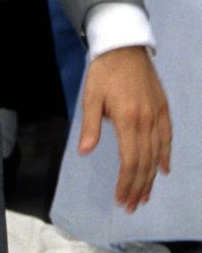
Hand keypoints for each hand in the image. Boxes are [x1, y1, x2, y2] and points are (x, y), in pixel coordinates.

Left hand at [77, 45, 170, 211]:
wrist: (124, 47)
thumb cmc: (103, 73)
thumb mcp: (90, 98)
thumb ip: (90, 126)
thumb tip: (85, 153)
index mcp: (128, 119)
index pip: (130, 160)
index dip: (126, 182)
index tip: (121, 199)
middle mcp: (147, 120)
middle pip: (145, 162)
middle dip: (138, 187)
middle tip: (131, 205)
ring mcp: (158, 115)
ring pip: (157, 154)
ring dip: (151, 178)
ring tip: (144, 196)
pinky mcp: (163, 108)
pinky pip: (167, 137)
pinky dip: (165, 156)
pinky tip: (163, 171)